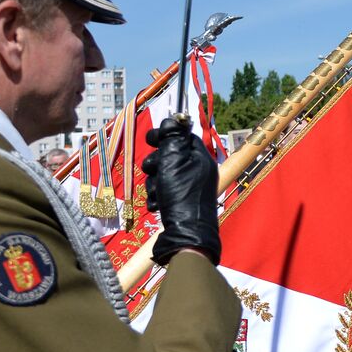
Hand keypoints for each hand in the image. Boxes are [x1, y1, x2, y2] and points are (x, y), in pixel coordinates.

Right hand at [142, 116, 220, 265]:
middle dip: (156, 163)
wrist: (186, 234)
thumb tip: (175, 117)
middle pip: (169, 156)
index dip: (164, 135)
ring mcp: (190, 188)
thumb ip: (173, 137)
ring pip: (163, 175)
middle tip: (154, 171)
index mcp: (200, 158)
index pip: (181, 136)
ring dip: (155, 183)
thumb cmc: (182, 194)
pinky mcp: (181, 203)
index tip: (150, 138)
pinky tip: (159, 205)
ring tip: (159, 193)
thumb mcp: (175, 160)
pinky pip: (163, 193)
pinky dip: (158, 197)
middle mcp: (197, 171)